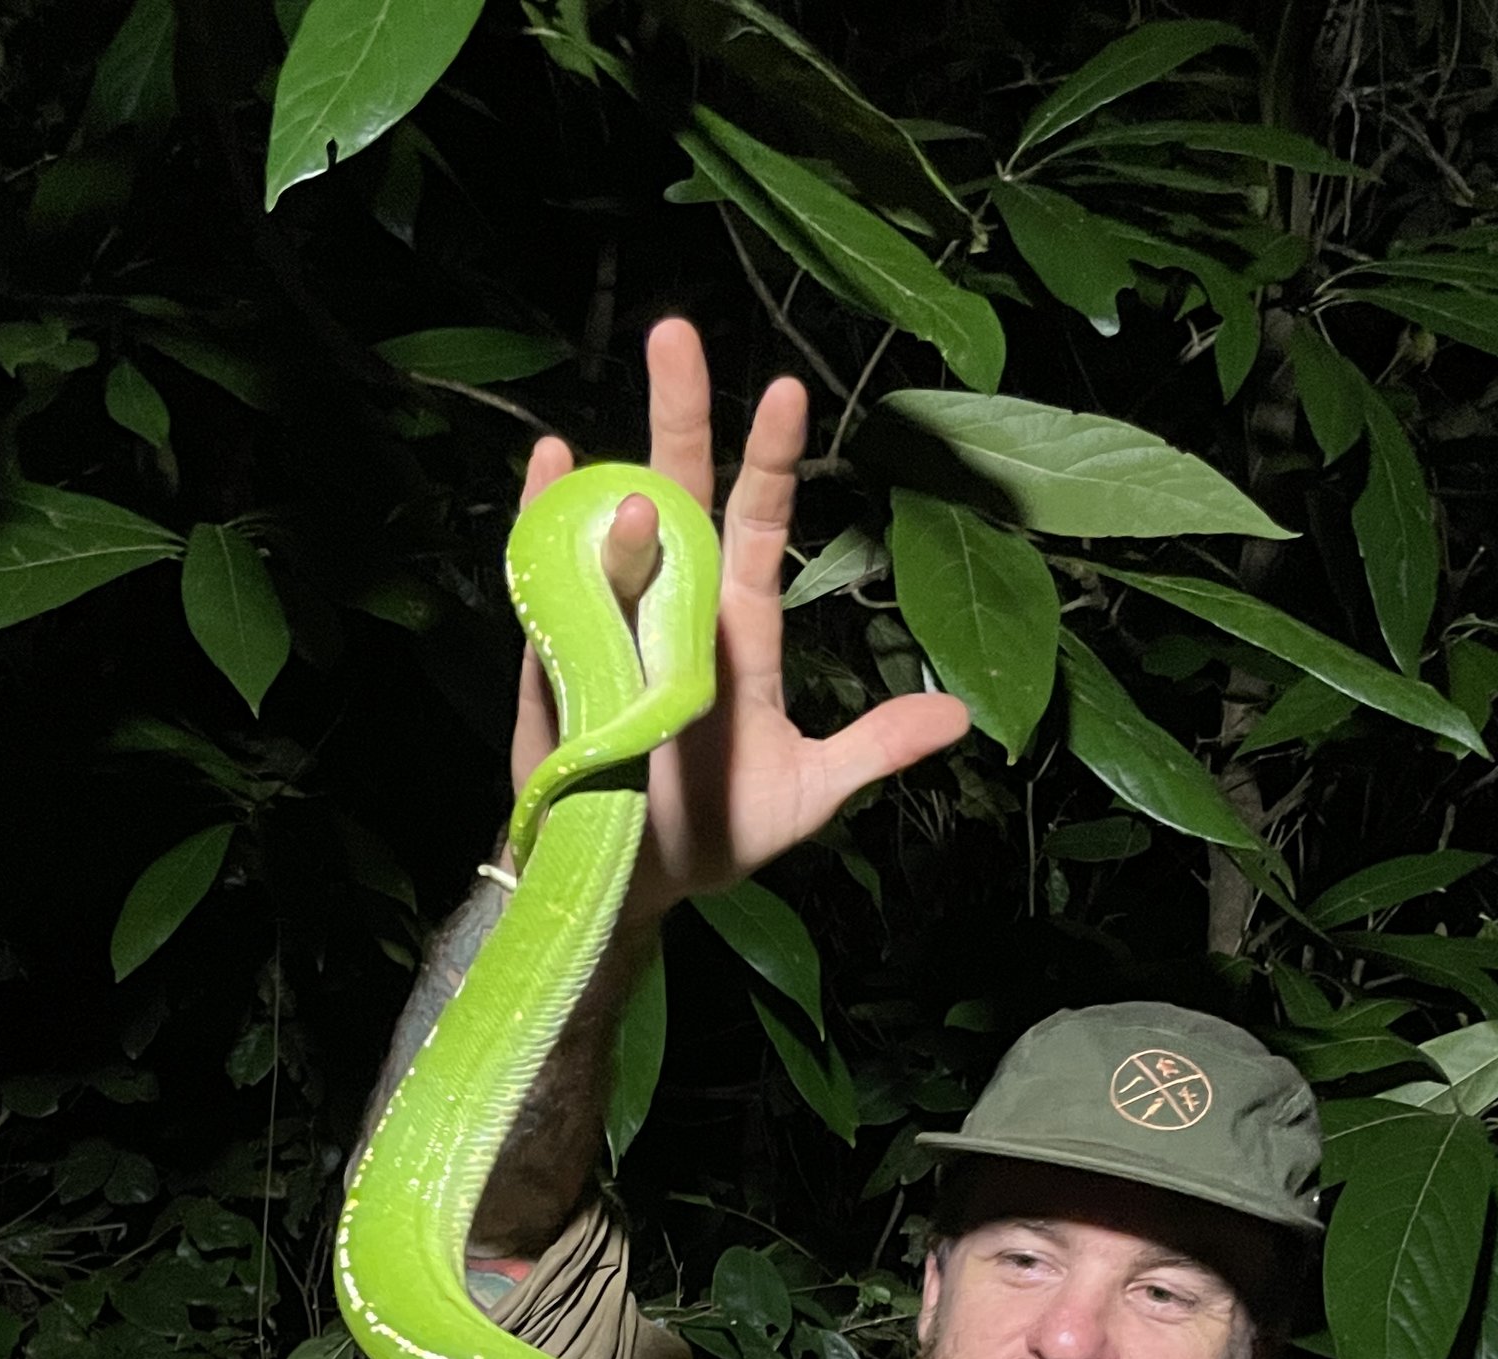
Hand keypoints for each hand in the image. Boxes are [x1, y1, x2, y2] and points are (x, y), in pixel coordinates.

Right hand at [510, 315, 968, 918]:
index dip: (771, 460)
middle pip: (678, 493)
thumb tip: (957, 718)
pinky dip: (539, 528)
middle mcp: (676, 612)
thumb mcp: (812, 795)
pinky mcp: (557, 662)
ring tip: (622, 482)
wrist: (635, 886)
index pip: (758, 525)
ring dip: (615, 501)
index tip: (788, 392)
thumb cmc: (717, 833)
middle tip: (676, 333)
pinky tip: (542, 474)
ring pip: (614, 538)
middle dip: (679, 414)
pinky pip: (545, 584)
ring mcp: (613, 629)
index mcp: (739, 632)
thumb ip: (875, 748)